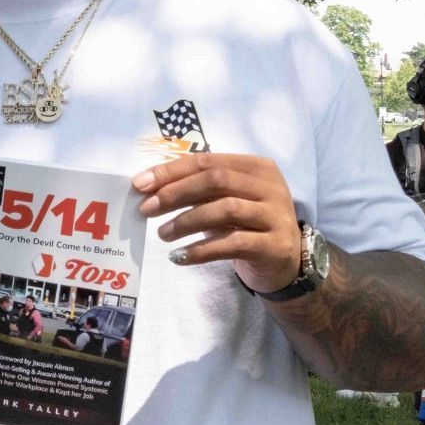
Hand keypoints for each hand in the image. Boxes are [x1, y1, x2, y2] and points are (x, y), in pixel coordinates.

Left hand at [133, 153, 300, 293]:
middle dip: (175, 193)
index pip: (207, 161)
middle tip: (146, 209)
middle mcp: (271, 187)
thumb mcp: (225, 200)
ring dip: (186, 222)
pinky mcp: (276, 246)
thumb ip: (196, 188)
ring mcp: (277, 216)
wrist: (284, 263)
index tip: (140, 184)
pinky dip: (201, 250)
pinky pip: (232, 244)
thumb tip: (147, 186)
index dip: (171, 171)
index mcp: (257, 167)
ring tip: (162, 234)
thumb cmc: (246, 224)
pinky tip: (179, 256)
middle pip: (216, 181)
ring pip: (225, 210)